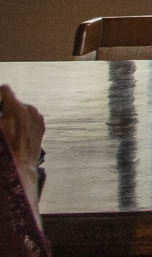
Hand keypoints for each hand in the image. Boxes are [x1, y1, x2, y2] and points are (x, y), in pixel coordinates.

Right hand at [1, 85, 45, 213]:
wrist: (20, 166)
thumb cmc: (4, 148)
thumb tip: (0, 110)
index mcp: (17, 109)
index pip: (5, 90)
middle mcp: (30, 110)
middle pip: (13, 101)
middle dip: (4, 109)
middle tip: (1, 121)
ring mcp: (38, 117)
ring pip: (21, 109)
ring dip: (12, 115)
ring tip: (7, 130)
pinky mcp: (41, 124)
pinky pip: (29, 117)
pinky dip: (21, 122)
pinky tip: (15, 134)